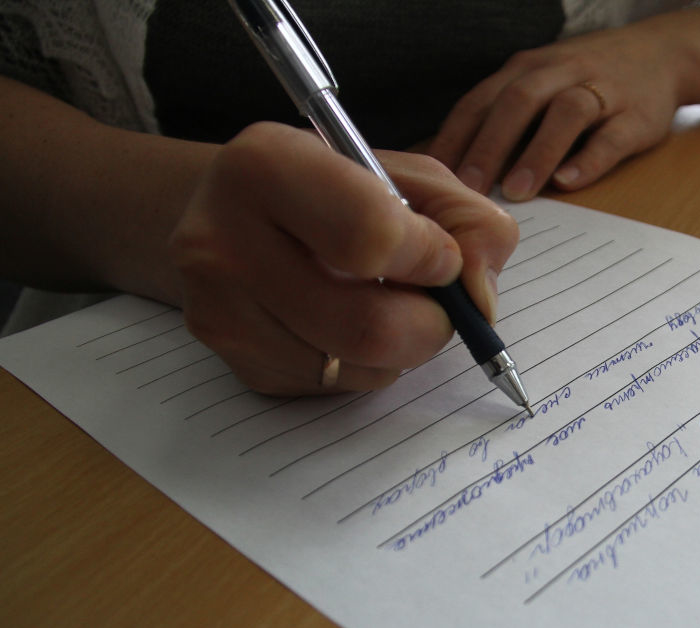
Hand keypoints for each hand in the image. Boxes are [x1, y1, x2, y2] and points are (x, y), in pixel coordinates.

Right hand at [169, 123, 517, 394]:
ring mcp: (221, 312)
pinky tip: (348, 324)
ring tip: (388, 303)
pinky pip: (337, 389)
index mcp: (267, 166)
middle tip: (436, 303)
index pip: (372, 237)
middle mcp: (222, 240)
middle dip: (430, 324)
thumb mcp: (412, 177)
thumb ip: (471, 221)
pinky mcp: (239, 366)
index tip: (440, 256)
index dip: (430, 257)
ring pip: (360, 369)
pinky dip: (369, 366)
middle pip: (369, 327)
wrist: (238, 217)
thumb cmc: (338, 190)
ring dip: (402, 349)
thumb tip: (478, 298)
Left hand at [428, 23, 683, 200]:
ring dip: (537, 152)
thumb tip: (450, 165)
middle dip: (489, 145)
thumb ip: (501, 117)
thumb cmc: (585, 80)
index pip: (482, 100)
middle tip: (468, 188)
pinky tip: (568, 183)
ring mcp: (600, 91)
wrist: (662, 54)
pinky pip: (611, 137)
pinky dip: (589, 160)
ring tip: (516, 191)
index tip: (433, 174)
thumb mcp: (539, 85)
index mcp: (527, 69)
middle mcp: (560, 73)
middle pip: (518, 103)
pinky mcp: (636, 115)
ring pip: (565, 114)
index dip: (456, 136)